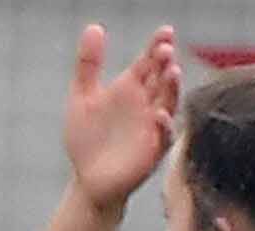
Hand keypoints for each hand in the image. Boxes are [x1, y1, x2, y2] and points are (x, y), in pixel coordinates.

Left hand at [62, 23, 180, 211]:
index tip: (165, 32)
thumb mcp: (82, 97)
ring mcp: (152, 127)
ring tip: (172, 71)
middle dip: (166, 63)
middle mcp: (147, 105)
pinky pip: (164, 137)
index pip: (149, 62)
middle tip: (166, 48)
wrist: (87, 180)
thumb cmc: (87, 139)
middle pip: (161, 79)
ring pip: (169, 103)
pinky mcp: (152, 152)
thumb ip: (88, 64)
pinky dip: (164, 125)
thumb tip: (94, 27)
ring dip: (172, 88)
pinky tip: (159, 114)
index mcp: (131, 89)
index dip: (157, 46)